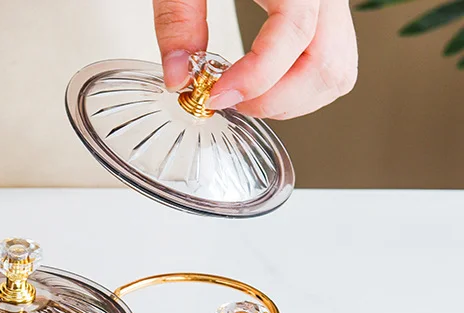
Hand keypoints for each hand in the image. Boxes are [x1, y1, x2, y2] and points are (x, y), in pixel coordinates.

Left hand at [153, 0, 357, 118]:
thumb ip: (177, 17)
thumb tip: (178, 76)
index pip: (296, 35)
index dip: (256, 79)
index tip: (215, 94)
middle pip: (329, 66)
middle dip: (276, 100)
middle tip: (230, 98)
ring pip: (336, 71)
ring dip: (290, 101)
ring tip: (244, 93)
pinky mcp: (322, 8)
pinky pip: (329, 61)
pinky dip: (297, 87)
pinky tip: (259, 80)